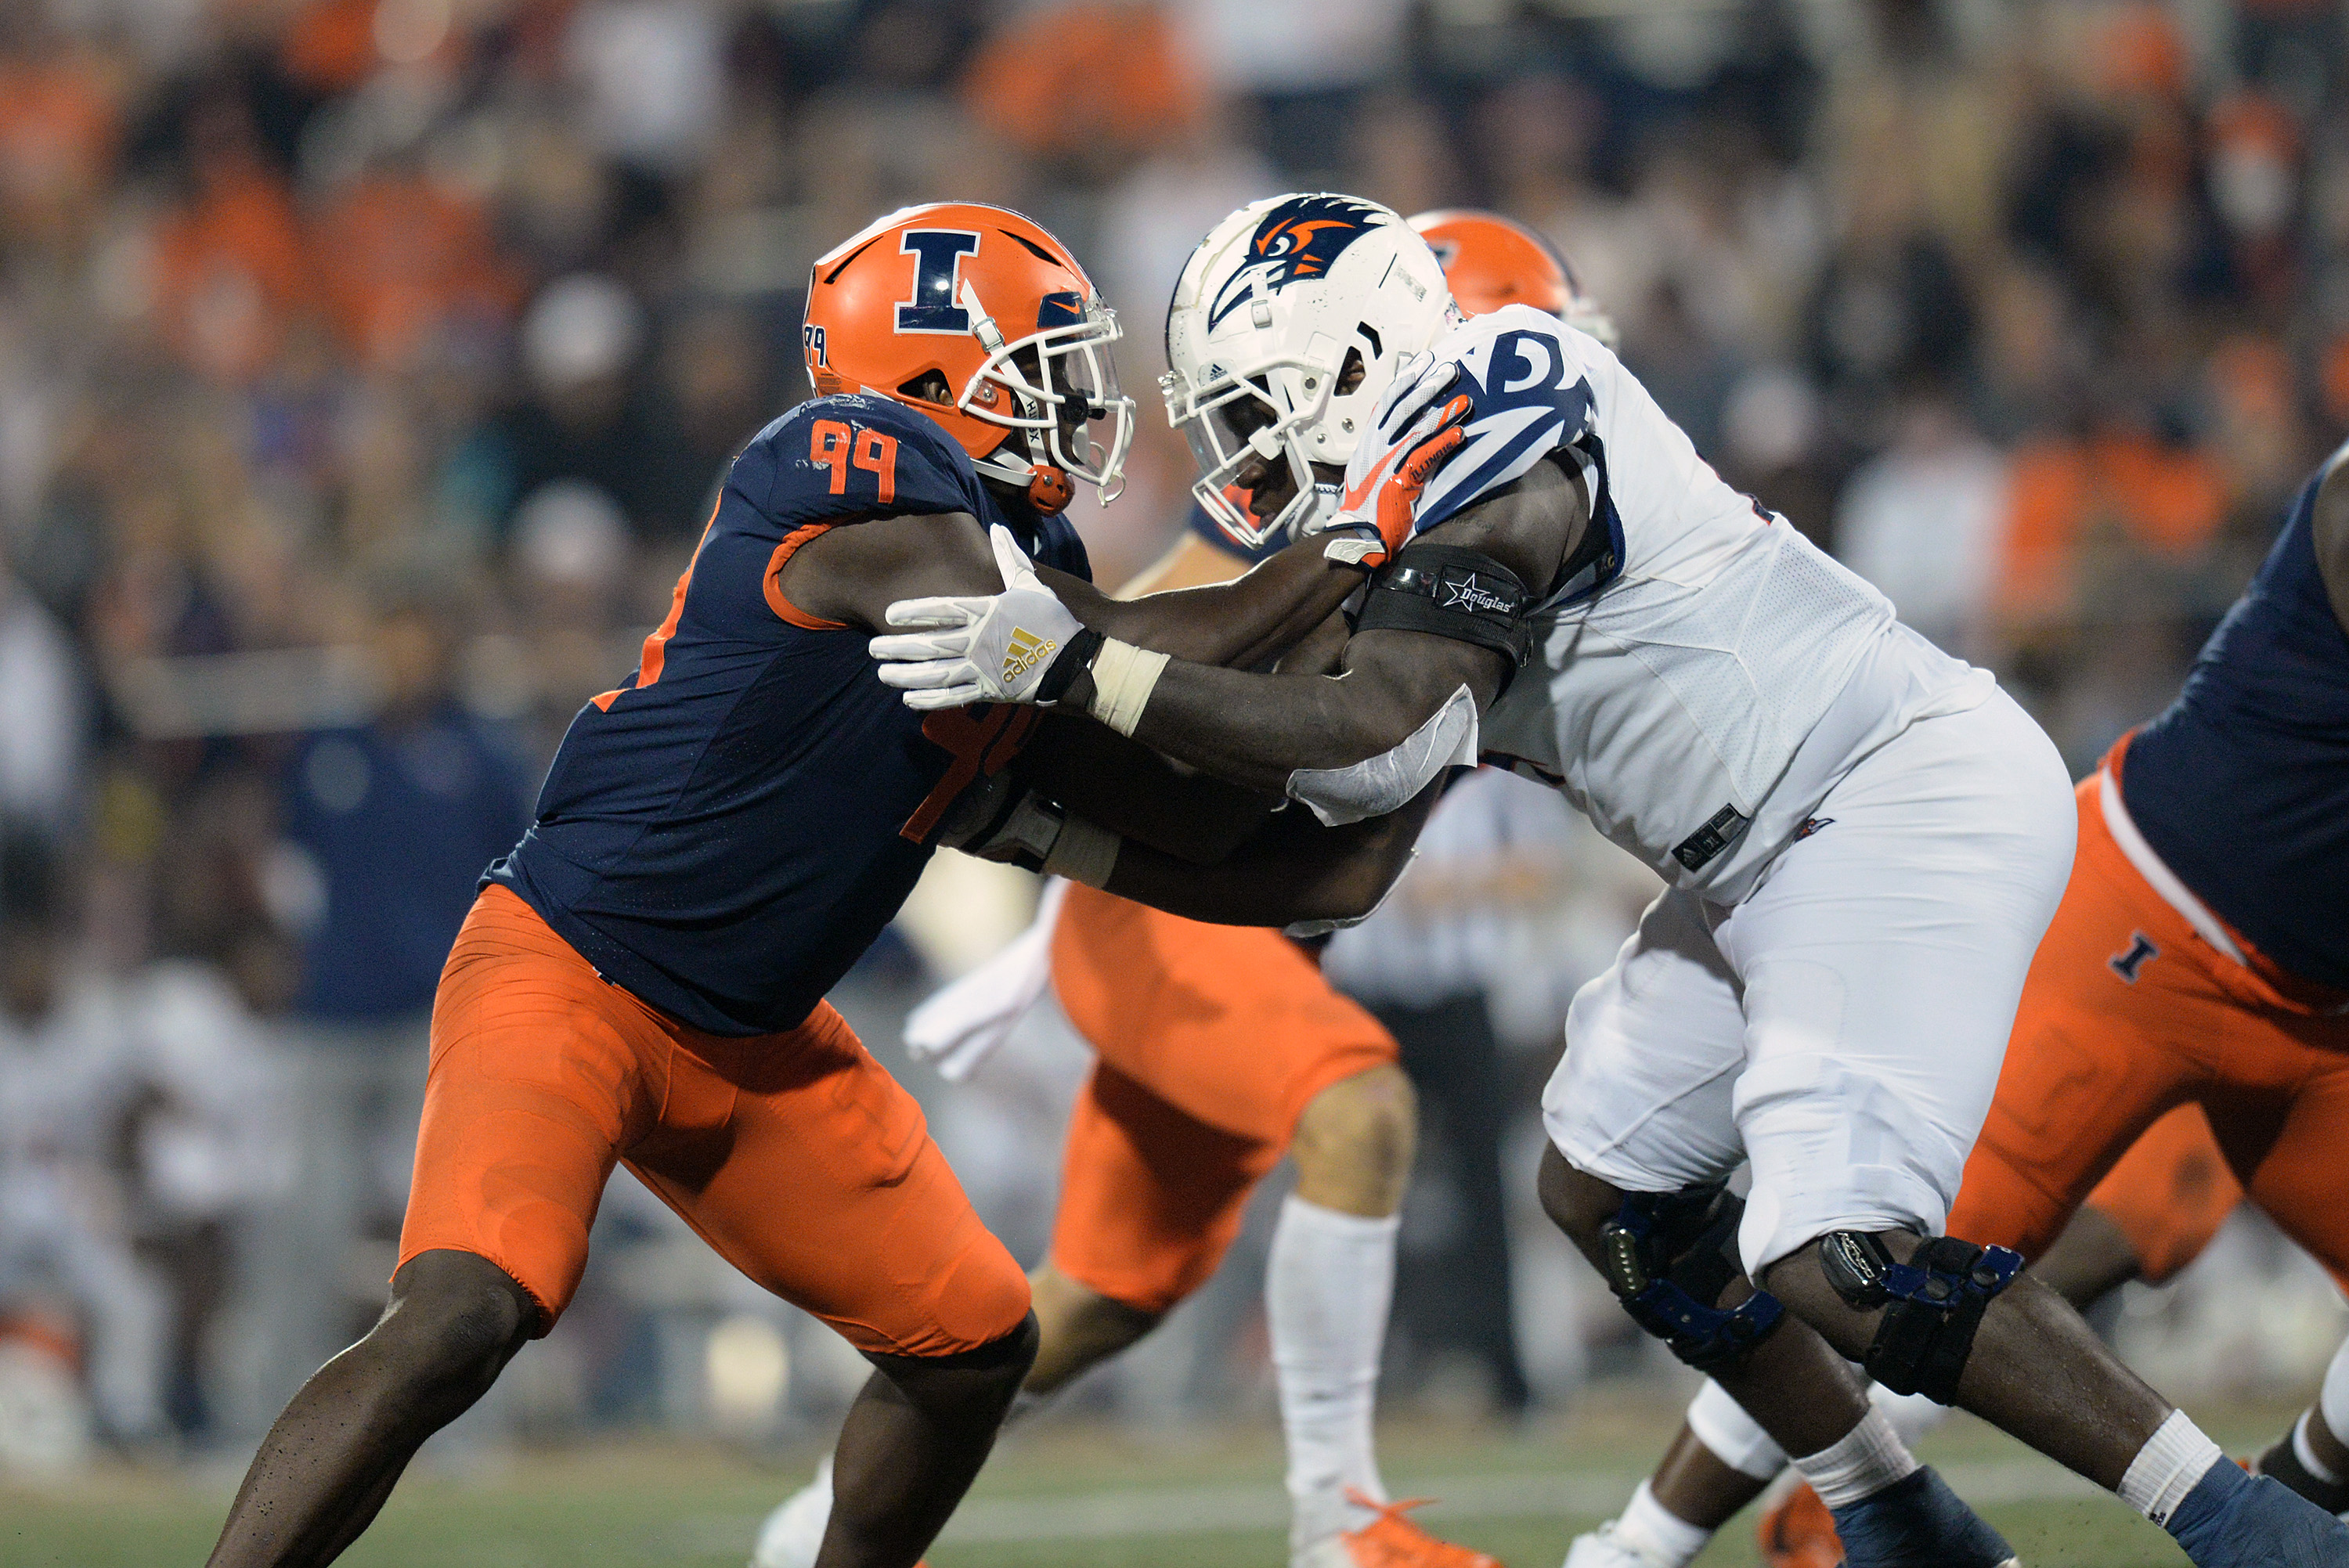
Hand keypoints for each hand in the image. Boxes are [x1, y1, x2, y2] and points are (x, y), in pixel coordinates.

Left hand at [870, 525, 1086, 709]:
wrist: (1075, 661)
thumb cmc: (1053, 621)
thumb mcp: (1032, 584)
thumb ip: (1010, 558)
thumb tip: (997, 530)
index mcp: (986, 611)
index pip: (941, 610)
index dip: (913, 612)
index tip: (889, 614)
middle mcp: (979, 641)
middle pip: (930, 644)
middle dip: (898, 647)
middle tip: (873, 648)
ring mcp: (983, 669)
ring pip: (935, 674)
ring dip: (907, 675)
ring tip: (883, 674)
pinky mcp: (990, 691)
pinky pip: (954, 697)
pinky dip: (930, 700)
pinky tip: (909, 698)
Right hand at [1325, 376, 1476, 562]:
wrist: (1357, 533)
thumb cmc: (1365, 505)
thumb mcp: (1367, 468)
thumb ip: (1382, 448)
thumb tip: (1402, 432)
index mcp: (1368, 441)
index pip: (1386, 402)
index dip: (1405, 380)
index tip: (1422, 363)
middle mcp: (1376, 446)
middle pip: (1403, 408)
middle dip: (1427, 386)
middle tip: (1449, 370)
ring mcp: (1387, 462)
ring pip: (1416, 429)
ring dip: (1442, 413)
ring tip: (1464, 400)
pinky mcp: (1399, 481)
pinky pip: (1424, 458)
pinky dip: (1442, 444)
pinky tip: (1460, 434)